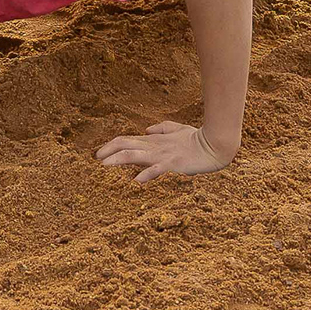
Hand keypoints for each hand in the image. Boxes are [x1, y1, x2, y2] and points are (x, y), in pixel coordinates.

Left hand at [95, 119, 235, 182]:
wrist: (216, 144)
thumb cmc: (197, 138)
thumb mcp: (178, 130)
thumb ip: (161, 128)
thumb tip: (145, 129)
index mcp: (154, 140)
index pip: (127, 139)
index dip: (111, 145)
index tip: (99, 153)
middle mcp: (155, 146)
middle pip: (126, 144)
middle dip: (108, 150)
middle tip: (95, 158)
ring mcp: (163, 155)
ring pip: (136, 154)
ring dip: (118, 159)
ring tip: (104, 165)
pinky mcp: (174, 163)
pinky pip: (157, 169)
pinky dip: (146, 174)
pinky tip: (136, 181)